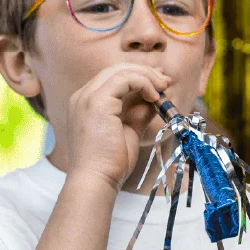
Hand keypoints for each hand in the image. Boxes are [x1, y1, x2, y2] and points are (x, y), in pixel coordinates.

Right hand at [58, 64, 172, 191]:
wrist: (97, 179)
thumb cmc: (111, 162)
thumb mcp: (129, 130)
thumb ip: (139, 112)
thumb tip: (155, 99)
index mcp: (87, 103)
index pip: (113, 78)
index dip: (139, 76)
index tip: (161, 84)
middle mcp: (83, 96)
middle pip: (116, 69)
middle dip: (145, 72)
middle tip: (166, 82)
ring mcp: (87, 98)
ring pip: (120, 70)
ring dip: (146, 76)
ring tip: (163, 88)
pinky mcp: (96, 102)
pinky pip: (124, 79)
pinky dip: (143, 82)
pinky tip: (154, 97)